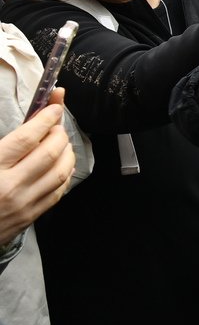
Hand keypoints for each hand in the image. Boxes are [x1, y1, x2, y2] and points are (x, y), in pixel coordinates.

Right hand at [0, 90, 75, 243]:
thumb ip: (3, 144)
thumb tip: (28, 126)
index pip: (26, 139)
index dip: (44, 120)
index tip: (53, 108)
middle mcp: (10, 186)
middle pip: (49, 154)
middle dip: (59, 134)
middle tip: (56, 126)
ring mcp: (23, 204)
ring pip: (60, 172)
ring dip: (67, 153)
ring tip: (62, 143)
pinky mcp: (30, 217)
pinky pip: (58, 192)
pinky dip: (65, 174)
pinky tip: (62, 165)